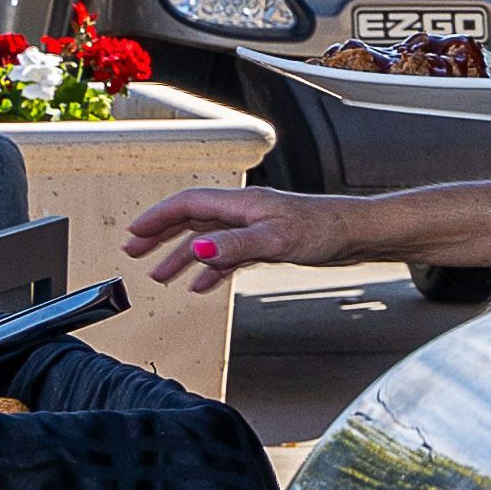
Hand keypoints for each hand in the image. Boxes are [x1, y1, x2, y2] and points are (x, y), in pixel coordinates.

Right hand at [120, 182, 334, 291]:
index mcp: (241, 205)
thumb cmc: (324, 230)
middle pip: (191, 220)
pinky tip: (201, 284)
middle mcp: (244, 213)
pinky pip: (227, 256)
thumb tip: (197, 251)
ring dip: (181, 257)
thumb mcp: (274, 240)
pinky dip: (210, 270)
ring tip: (160, 275)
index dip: (158, 218)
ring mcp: (254, 228)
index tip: (135, 233)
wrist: (356, 234)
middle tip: (134, 253)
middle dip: (160, 237)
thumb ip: (234, 246)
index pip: (187, 205)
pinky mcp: (266, 244)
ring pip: (207, 240)